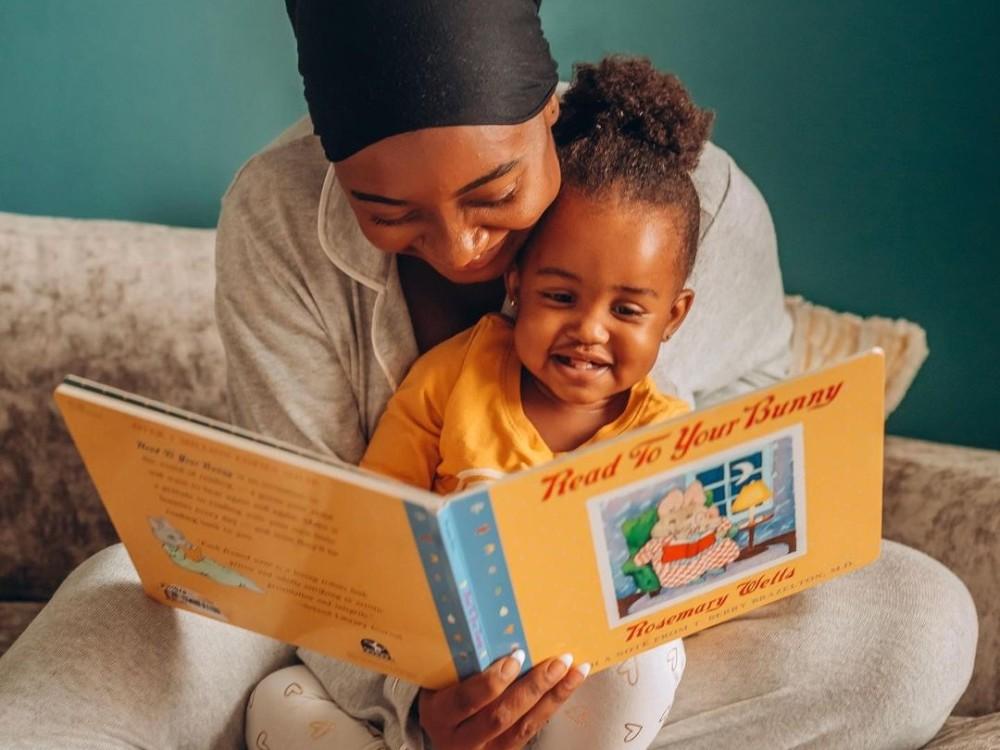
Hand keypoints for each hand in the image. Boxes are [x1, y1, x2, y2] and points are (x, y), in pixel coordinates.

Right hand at [418, 650, 588, 749]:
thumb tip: (487, 623)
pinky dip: (554, 705)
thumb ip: (456, 662)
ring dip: (553, 696)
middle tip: (557, 662)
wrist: (443, 735)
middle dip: (533, 688)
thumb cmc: (440, 693)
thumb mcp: (436, 681)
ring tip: (575, 670)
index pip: (465, 700)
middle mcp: (460, 739)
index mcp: (439, 714)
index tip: (515, 656)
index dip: (491, 682)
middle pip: (500, 716)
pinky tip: (570, 684)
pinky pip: (533, 730)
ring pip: (524, 727)